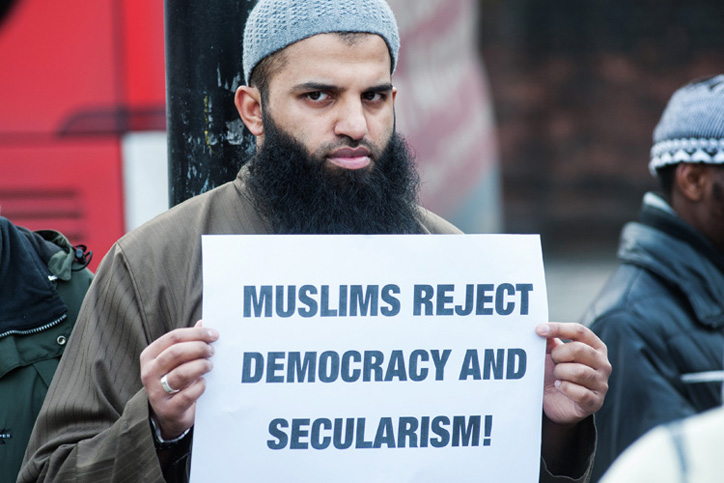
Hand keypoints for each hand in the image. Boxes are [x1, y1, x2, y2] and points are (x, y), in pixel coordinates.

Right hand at [140, 320, 218, 438]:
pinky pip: (187, 394)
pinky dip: (200, 386)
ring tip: (210, 365)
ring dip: (201, 366)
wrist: (169, 414)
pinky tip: (204, 383)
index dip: (196, 334)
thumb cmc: (176, 380)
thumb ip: (189, 342)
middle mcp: (149, 373)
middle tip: (212, 351)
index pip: (173, 337)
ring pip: (181, 374)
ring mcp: (156, 392)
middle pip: (176, 353)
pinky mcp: (168, 409)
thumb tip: (204, 323)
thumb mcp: (178, 360)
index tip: (214, 334)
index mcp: (150, 355)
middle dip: (199, 348)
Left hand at [536, 322, 610, 424]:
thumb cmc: (556, 373)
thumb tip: (542, 326)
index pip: (579, 331)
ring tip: (556, 376)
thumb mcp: (552, 354)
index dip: (558, 328)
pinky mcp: (595, 401)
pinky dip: (564, 388)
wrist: (555, 402)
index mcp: (594, 347)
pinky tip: (559, 386)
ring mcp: (601, 383)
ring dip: (560, 372)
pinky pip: (580, 393)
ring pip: (579, 371)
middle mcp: (603, 363)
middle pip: (579, 349)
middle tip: (552, 361)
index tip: (538, 330)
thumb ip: (550, 340)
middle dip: (558, 354)